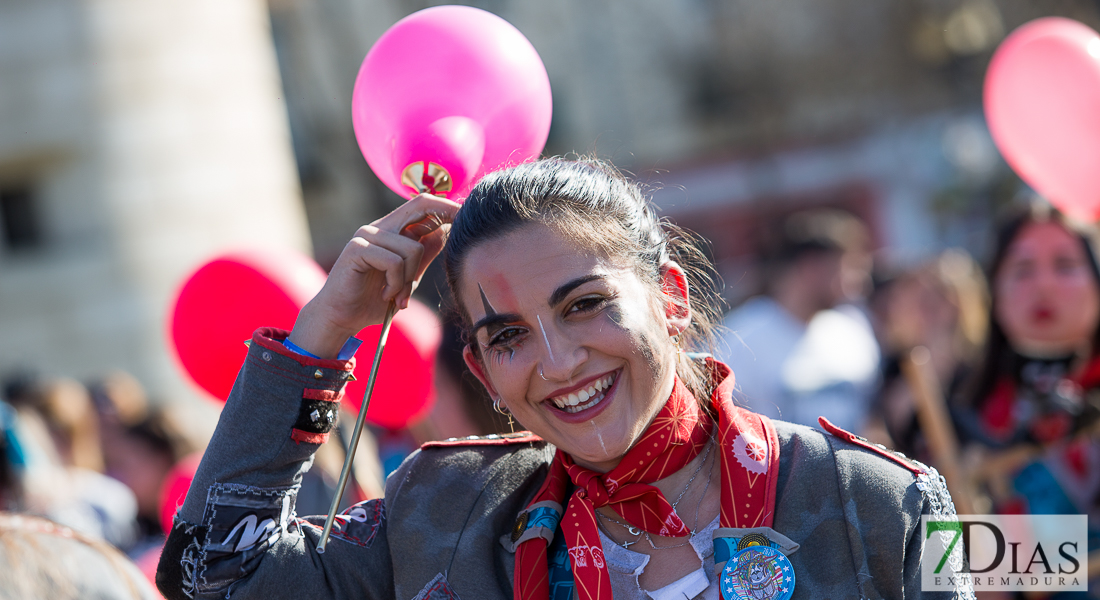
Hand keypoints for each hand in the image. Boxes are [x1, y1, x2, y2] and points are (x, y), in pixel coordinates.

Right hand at [288, 194, 460, 357]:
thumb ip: (424, 254)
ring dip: (410, 279)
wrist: (341, 318)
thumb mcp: (408, 276)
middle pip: (420, 206)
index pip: (423, 205)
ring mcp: (367, 235)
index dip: (447, 207)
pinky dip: (396, 284)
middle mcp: (379, 226)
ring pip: (413, 248)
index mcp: (392, 230)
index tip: (468, 214)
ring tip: (398, 296)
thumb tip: (448, 231)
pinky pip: (394, 262)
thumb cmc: (373, 299)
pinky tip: (385, 295)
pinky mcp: (357, 248)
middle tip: (461, 226)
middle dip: (446, 215)